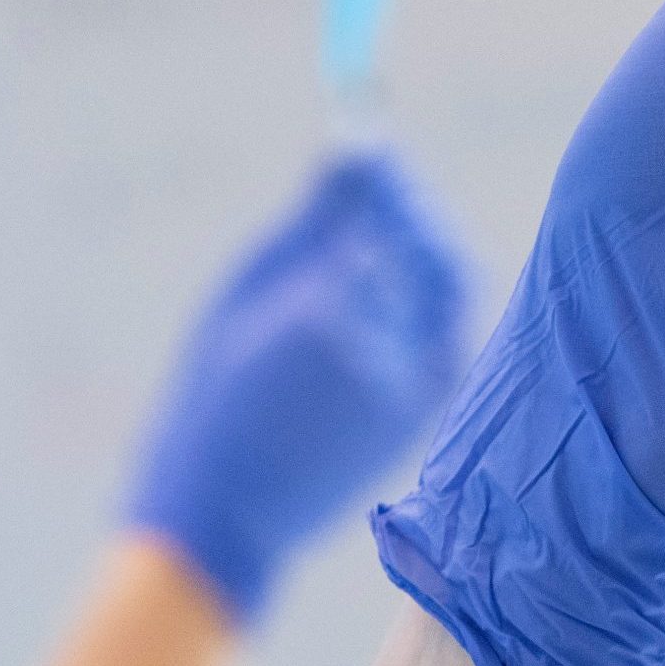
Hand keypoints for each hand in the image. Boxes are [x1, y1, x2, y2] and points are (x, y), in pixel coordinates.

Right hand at [129, 151, 469, 625]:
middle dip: (415, 213)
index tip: (371, 151)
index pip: (391, 217)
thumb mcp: (244, 297)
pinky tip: (377, 300)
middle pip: (438, 255)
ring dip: (421, 258)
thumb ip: (309, 225)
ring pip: (447, 299)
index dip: (389, 179)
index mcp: (331, 310)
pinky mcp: (424, 420)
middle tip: (383, 188)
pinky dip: (420, 306)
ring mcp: (415, 392)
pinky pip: (440, 339)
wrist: (225, 515)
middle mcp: (386, 353)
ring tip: (369, 245)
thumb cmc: (217, 395)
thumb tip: (353, 150)